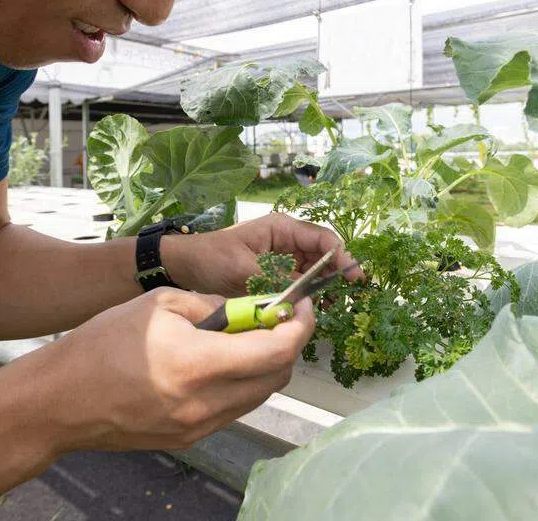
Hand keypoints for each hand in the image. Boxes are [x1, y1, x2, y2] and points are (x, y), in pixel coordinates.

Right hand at [24, 287, 315, 452]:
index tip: (299, 305)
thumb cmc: (102, 343)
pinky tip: (219, 362)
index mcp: (199, 364)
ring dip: (265, 364)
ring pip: (259, 395)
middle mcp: (206, 403)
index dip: (299, 326)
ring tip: (243, 337)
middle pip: (277, 376)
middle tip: (274, 317)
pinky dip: (240, 383)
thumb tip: (246, 309)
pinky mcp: (190, 439)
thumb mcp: (159, 304)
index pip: (277, 350)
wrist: (60, 400)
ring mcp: (199, 427)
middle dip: (286, 343)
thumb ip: (212, 305)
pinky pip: (234, 409)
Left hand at [160, 212, 361, 296]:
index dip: (342, 257)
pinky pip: (299, 282)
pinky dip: (307, 294)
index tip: (353, 277)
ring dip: (323, 286)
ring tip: (331, 306)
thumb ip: (276, 280)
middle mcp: (287, 240)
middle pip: (323, 255)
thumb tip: (303, 295)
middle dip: (335, 274)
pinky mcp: (275, 273)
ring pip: (314, 271)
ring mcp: (282, 257)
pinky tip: (311, 308)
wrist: (185, 266)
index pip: (323, 239)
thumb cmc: (211, 258)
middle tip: (346, 297)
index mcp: (282, 229)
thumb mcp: (243, 269)